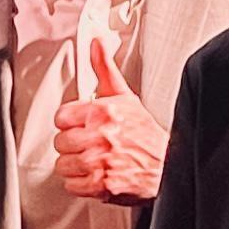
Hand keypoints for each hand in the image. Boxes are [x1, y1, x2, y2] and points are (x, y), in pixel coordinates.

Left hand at [52, 38, 168, 202]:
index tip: (80, 126)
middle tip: (89, 145)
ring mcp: (100, 162)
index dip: (70, 123)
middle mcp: (100, 137)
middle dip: (73, 145)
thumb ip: (104, 69)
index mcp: (103, 112)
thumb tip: (96, 43)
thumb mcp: (125, 96)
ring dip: (75, 165)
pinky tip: (96, 175)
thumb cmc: (144, 134)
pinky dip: (81, 184)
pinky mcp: (101, 185)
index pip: (61, 117)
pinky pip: (72, 185)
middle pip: (60, 142)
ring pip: (63, 164)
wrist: (167, 166)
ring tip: (93, 161)